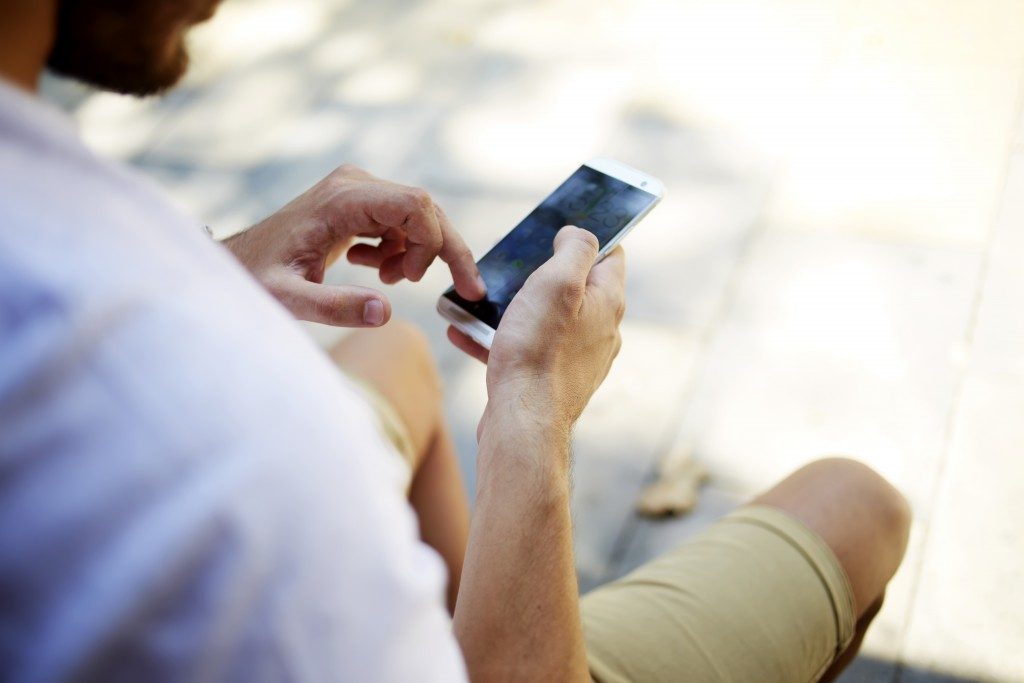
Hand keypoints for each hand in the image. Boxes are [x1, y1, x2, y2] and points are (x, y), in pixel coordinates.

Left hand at [224, 164, 485, 326]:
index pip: (415, 206)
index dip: (439, 243)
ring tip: (385, 280)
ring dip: (416, 253)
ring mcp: (357, 190)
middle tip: (464, 290)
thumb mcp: (288, 298)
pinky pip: (400, 221)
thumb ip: (333, 307)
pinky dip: (400, 250)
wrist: (236, 262)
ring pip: (417, 216)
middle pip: (425, 208)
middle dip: (445, 251)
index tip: (437, 284)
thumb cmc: (256, 278)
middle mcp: (355, 184)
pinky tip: (369, 266)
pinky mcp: (357, 201)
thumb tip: (382, 311)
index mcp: (342, 200)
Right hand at [448, 226, 624, 435]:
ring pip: (546, 320)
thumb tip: (578, 234)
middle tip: (512, 267)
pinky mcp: (552, 381)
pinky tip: (466, 333)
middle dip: (542, 274)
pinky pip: (526, 350)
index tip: (557, 232)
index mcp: (607, 303)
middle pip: (576, 288)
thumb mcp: (558, 282)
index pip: (611, 255)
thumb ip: (575, 249)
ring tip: (481, 302)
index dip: (587, 238)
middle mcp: (600, 331)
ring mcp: (577, 359)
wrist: (522, 420)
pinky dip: (498, 339)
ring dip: (514, 308)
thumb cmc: (538, 351)